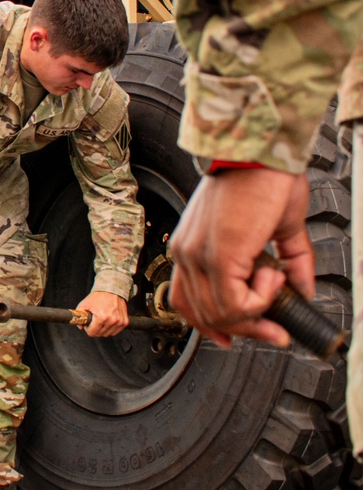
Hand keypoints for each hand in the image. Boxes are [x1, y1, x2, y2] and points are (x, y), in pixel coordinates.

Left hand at [76, 290, 128, 338]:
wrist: (111, 289)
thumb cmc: (99, 296)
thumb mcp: (84, 304)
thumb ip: (79, 316)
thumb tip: (80, 326)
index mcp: (101, 317)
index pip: (92, 333)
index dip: (88, 329)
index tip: (89, 324)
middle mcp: (112, 320)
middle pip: (100, 334)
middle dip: (95, 329)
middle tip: (95, 320)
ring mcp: (119, 322)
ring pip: (108, 334)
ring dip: (103, 329)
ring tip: (102, 320)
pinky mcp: (124, 322)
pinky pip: (116, 332)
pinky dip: (111, 328)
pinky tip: (108, 321)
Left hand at [169, 168, 312, 347]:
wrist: (263, 151)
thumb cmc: (265, 177)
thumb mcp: (278, 228)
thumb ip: (290, 263)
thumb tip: (302, 291)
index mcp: (192, 246)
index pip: (186, 302)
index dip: (211, 326)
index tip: (236, 337)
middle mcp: (187, 253)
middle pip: (205, 316)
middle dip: (246, 330)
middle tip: (277, 331)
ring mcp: (198, 256)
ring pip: (221, 315)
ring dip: (258, 312)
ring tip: (279, 284)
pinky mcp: (217, 257)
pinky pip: (236, 304)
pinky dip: (261, 300)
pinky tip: (275, 275)